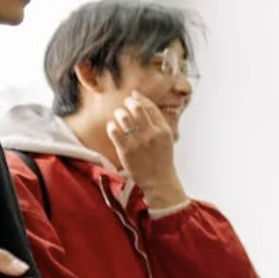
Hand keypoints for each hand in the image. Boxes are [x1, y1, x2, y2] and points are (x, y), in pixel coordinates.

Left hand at [106, 93, 187, 208]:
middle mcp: (151, 134)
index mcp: (163, 130)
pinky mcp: (126, 150)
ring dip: (119, 113)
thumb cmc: (161, 160)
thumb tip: (144, 105)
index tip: (133, 95)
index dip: (140, 98)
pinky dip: (112, 126)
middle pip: (136, 108)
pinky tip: (113, 128)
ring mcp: (138, 142)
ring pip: (123, 117)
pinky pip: (114, 130)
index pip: (150, 107)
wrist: (159, 181)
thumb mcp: (166, 139)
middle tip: (125, 104)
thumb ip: (158, 123)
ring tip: (118, 116)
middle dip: (129, 103)